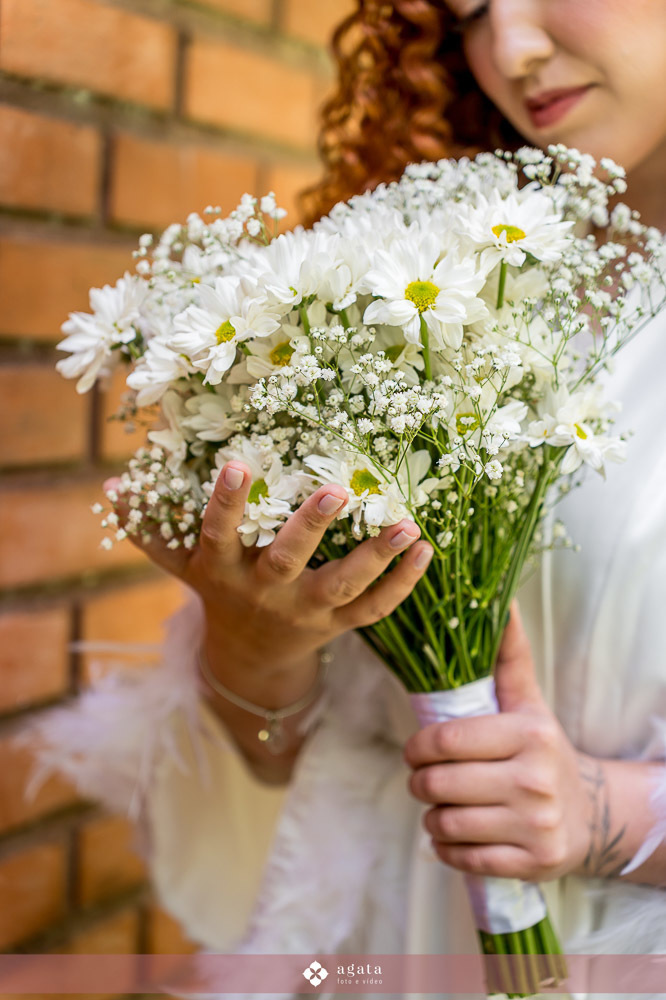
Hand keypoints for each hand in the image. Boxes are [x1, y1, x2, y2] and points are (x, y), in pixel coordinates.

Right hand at [104, 461, 433, 676]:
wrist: (249, 657)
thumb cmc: (217, 592)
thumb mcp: (180, 564)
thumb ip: (150, 528)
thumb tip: (114, 488)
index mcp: (224, 573)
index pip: (219, 536)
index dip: (224, 506)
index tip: (234, 465)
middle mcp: (265, 593)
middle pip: (286, 561)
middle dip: (309, 528)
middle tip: (337, 490)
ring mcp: (305, 612)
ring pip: (342, 588)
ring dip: (375, 558)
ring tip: (409, 526)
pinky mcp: (338, 625)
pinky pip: (373, 610)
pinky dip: (402, 585)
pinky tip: (425, 552)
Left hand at [403, 601, 594, 881]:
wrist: (589, 813)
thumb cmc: (540, 750)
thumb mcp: (526, 702)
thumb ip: (508, 655)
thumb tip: (502, 601)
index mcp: (528, 734)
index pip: (444, 741)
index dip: (416, 748)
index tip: (414, 750)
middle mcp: (535, 780)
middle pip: (438, 785)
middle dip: (419, 783)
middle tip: (423, 779)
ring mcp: (535, 825)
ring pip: (445, 825)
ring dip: (431, 818)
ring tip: (441, 806)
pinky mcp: (532, 863)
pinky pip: (463, 860)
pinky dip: (447, 850)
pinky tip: (455, 836)